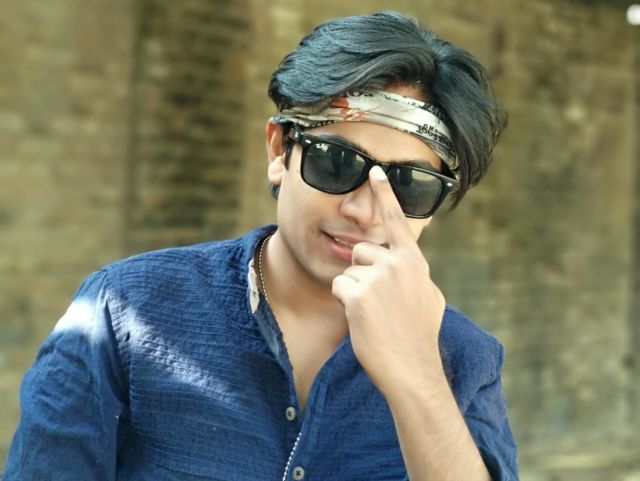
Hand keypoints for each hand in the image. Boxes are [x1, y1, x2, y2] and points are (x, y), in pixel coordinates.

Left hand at [332, 166, 445, 394]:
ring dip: (354, 291)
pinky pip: (339, 287)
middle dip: (362, 273)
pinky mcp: (357, 294)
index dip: (384, 195)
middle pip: (361, 251)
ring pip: (348, 271)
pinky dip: (345, 303)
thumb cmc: (418, 337)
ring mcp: (377, 278)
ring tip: (373, 314)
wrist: (412, 370)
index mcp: (414, 262)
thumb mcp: (429, 298)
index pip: (396, 221)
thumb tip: (410, 265)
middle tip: (378, 303)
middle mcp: (396, 263)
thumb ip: (415, 275)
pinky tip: (363, 320)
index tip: (374, 171)